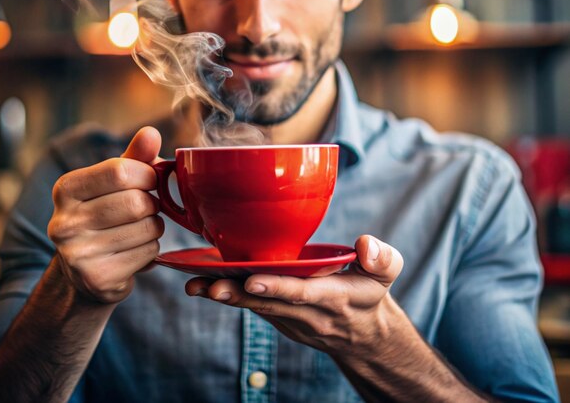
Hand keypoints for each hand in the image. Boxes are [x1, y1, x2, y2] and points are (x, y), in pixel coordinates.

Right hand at [48, 126, 163, 303]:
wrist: (82, 270)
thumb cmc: (104, 213)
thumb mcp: (114, 182)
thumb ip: (135, 156)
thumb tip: (151, 133)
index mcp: (65, 189)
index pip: (120, 171)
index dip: (146, 175)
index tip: (148, 181)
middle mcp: (64, 222)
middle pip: (136, 202)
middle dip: (152, 203)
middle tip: (145, 208)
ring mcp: (78, 254)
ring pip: (147, 228)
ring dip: (154, 226)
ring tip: (138, 229)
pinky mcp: (98, 278)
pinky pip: (149, 252)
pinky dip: (152, 249)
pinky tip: (134, 250)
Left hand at [185, 236, 402, 357]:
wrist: (365, 337)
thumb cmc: (372, 295)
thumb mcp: (387, 274)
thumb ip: (382, 259)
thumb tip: (365, 244)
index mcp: (334, 299)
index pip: (304, 294)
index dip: (278, 288)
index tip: (253, 280)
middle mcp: (309, 313)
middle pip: (270, 304)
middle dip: (239, 295)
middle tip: (209, 285)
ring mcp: (292, 320)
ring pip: (256, 308)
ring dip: (226, 298)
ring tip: (195, 287)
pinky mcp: (280, 318)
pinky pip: (253, 307)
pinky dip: (229, 297)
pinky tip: (203, 286)